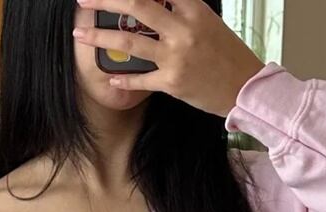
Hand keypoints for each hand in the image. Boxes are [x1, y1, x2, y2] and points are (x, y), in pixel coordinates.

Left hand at [73, 0, 264, 116]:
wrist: (245, 88)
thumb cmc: (227, 54)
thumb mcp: (207, 22)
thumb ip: (181, 10)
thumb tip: (155, 2)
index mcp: (194, 9)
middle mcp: (182, 30)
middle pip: (136, 6)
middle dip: (106, 0)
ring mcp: (176, 57)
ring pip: (129, 43)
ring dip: (99, 37)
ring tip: (79, 34)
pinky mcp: (172, 82)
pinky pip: (140, 79)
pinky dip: (123, 78)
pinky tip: (110, 77)